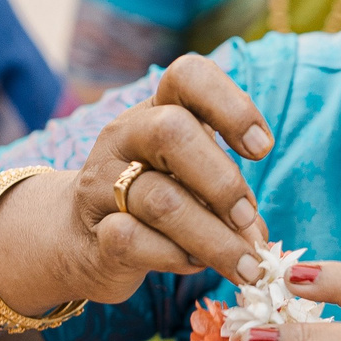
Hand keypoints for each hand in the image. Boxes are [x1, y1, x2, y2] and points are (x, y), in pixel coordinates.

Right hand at [0, 54, 275, 319]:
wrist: (80, 237)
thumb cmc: (156, 199)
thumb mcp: (195, 182)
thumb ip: (230, 201)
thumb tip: (257, 240)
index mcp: (159, 109)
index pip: (188, 76)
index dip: (232, 106)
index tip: (261, 149)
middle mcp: (125, 136)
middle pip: (171, 132)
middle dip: (221, 180)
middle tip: (246, 216)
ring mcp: (102, 183)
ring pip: (159, 200)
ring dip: (214, 238)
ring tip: (245, 265)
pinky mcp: (94, 231)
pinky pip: (133, 240)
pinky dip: (175, 257)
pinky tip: (193, 263)